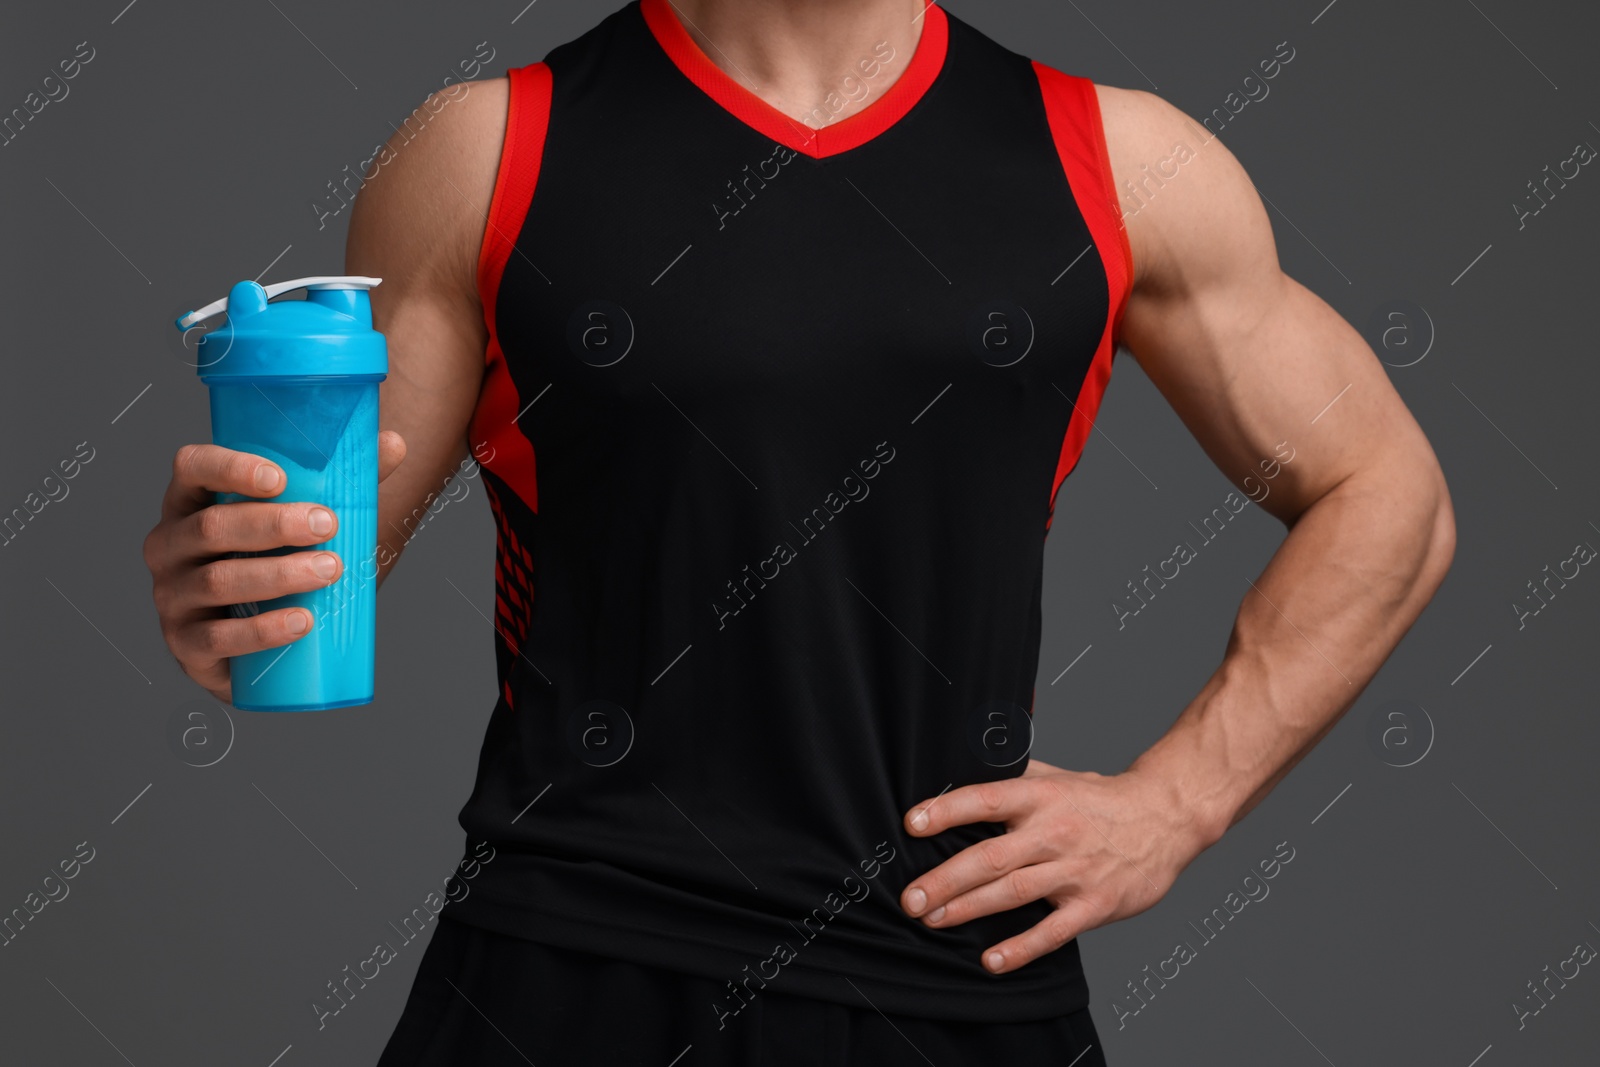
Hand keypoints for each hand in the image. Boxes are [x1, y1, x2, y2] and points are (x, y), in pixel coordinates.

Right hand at [142, 432, 406, 703]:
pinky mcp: (185, 643)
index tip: (280, 478)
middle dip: (273, 525)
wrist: (261, 639)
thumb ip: (345, 480)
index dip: (229, 468)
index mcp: (192, 501)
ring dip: (278, 575)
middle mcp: (169, 544)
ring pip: (217, 581)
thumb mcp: (306, 518)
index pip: (193, 467)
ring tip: (330, 570)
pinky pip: (217, 638)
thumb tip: (394, 443)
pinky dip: (262, 630)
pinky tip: (302, 622)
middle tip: (327, 525)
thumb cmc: (279, 560)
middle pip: (211, 526)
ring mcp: (172, 595)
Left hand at [899, 757, 1214, 973]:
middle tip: (910, 897)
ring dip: (969, 909)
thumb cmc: (1098, 799)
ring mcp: (1076, 870)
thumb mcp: (1055, 776)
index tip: (912, 824)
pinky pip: (1053, 930)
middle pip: (992, 857)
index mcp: (1041, 797)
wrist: (1166, 818)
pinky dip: (1022, 947)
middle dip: (946, 878)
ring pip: (1014, 892)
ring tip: (932, 921)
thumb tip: (959, 764)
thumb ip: (1011, 776)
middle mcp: (1055, 831)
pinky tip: (991, 960)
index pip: (988, 800)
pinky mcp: (1095, 904)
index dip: (948, 810)